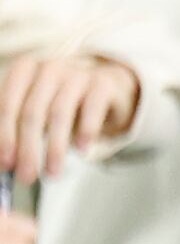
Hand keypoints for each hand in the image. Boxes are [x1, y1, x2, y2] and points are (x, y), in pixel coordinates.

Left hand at [0, 56, 138, 180]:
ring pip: (60, 114)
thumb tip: (4, 160)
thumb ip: (14, 127)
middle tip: (27, 175)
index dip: (5, 137)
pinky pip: (92, 110)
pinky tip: (81, 149)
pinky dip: (86, 132)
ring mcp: (78, 74)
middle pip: (32, 113)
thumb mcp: (33, 108)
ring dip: (55, 148)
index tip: (6, 162)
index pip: (7, 105)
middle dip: (28, 149)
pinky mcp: (103, 83)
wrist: (106, 86)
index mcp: (24, 71)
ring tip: (53, 172)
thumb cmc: (61, 100)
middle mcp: (49, 68)